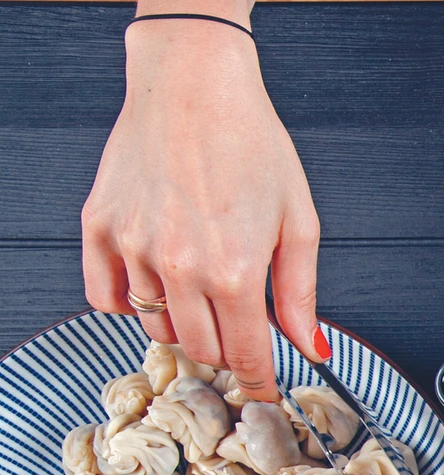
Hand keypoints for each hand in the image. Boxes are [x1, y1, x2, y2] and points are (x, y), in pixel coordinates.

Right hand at [82, 20, 324, 400]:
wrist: (193, 85)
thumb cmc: (252, 143)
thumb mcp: (299, 223)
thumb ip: (301, 295)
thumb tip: (312, 347)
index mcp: (234, 272)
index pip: (246, 356)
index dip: (259, 381)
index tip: (263, 389)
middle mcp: (179, 267)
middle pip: (200, 349)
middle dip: (225, 352)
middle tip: (239, 335)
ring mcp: (133, 247)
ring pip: (155, 325)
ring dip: (183, 325)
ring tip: (202, 295)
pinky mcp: (100, 226)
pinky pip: (104, 294)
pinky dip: (128, 302)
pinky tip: (156, 285)